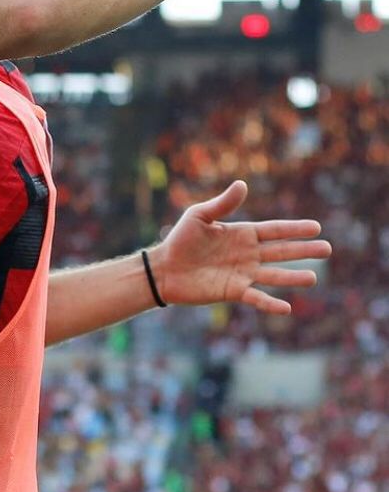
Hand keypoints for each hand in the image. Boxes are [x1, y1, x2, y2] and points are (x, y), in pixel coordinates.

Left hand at [148, 180, 330, 314]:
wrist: (163, 268)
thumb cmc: (180, 240)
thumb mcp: (199, 216)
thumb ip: (222, 204)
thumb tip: (243, 184)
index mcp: (242, 234)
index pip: (274, 230)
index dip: (294, 229)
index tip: (316, 227)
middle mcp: (247, 254)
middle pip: (281, 251)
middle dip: (304, 250)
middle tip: (327, 248)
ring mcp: (242, 273)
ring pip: (274, 275)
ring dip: (293, 277)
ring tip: (314, 278)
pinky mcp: (233, 291)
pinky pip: (256, 298)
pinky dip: (270, 303)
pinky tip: (287, 308)